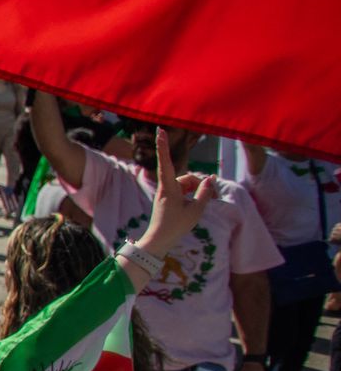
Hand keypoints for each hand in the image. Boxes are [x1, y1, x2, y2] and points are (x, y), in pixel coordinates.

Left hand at [137, 128, 217, 255]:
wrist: (159, 240)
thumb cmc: (175, 226)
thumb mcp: (195, 210)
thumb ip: (204, 193)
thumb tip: (210, 178)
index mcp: (168, 188)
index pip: (165, 162)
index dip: (163, 145)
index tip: (160, 130)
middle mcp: (165, 187)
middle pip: (188, 178)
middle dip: (200, 184)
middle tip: (209, 199)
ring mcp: (167, 192)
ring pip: (187, 184)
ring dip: (197, 191)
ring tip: (201, 206)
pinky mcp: (169, 197)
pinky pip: (184, 190)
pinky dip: (193, 195)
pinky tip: (196, 206)